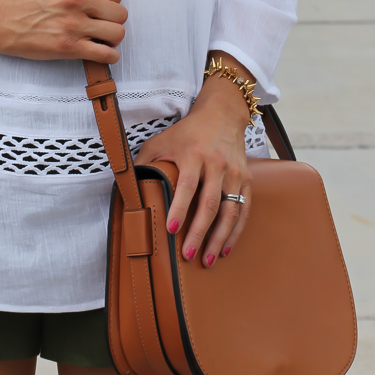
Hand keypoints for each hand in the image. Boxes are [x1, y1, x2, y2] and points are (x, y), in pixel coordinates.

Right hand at [0, 0, 125, 61]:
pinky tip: (102, 52)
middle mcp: (76, 0)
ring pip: (117, 33)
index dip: (112, 0)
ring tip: (102, 37)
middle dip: (113, 20)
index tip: (102, 6)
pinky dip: (109, 56)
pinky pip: (105, 54)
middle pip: (121, 13)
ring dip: (112, 38)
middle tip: (101, 23)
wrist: (6, 21)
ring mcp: (73, 25)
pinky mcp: (69, 47)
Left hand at [137, 68, 251, 268]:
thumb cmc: (186, 133)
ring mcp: (234, 173)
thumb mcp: (160, 141)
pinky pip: (244, 209)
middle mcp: (217, 164)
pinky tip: (226, 248)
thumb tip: (128, 189)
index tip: (171, 229)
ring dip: (219, 238)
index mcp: (193, 155)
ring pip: (230, 210)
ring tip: (208, 260)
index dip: (179, 208)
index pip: (187, 185)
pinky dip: (235, 231)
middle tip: (187, 254)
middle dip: (199, 232)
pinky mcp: (246, 179)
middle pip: (210, 203)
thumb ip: (144, 163)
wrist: (221, 115)